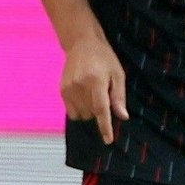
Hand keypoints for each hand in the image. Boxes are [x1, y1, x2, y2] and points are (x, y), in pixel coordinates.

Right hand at [62, 30, 125, 144]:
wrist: (82, 44)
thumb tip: (122, 116)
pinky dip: (80, 109)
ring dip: (90, 111)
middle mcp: (79, 86)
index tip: (108, 140)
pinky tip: (84, 96)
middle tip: (104, 95)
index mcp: (96, 81)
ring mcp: (68, 88)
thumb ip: (119, 96)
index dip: (105, 126)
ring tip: (93, 93)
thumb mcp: (118, 74)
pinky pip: (71, 111)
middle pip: (91, 114)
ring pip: (81, 115)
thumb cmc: (104, 59)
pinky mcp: (61, 90)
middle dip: (100, 112)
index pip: (101, 109)